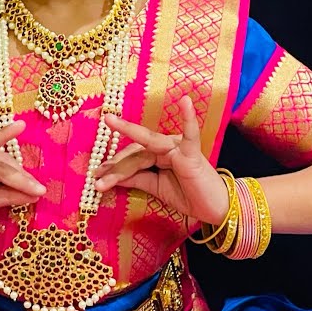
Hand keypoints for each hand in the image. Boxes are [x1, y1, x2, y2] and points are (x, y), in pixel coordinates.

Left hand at [95, 96, 229, 225]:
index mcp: (159, 153)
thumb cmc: (189, 195)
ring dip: (125, 163)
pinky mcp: (192, 153)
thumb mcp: (156, 187)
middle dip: (116, 166)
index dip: (115, 167)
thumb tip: (111, 175)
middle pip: (136, 152)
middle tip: (97, 178)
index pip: (133, 156)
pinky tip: (185, 102)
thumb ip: (136, 178)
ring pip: (147, 149)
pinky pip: (190, 134)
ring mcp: (179, 147)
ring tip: (105, 172)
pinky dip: (189, 118)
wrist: (214, 209)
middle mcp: (168, 145)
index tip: (97, 179)